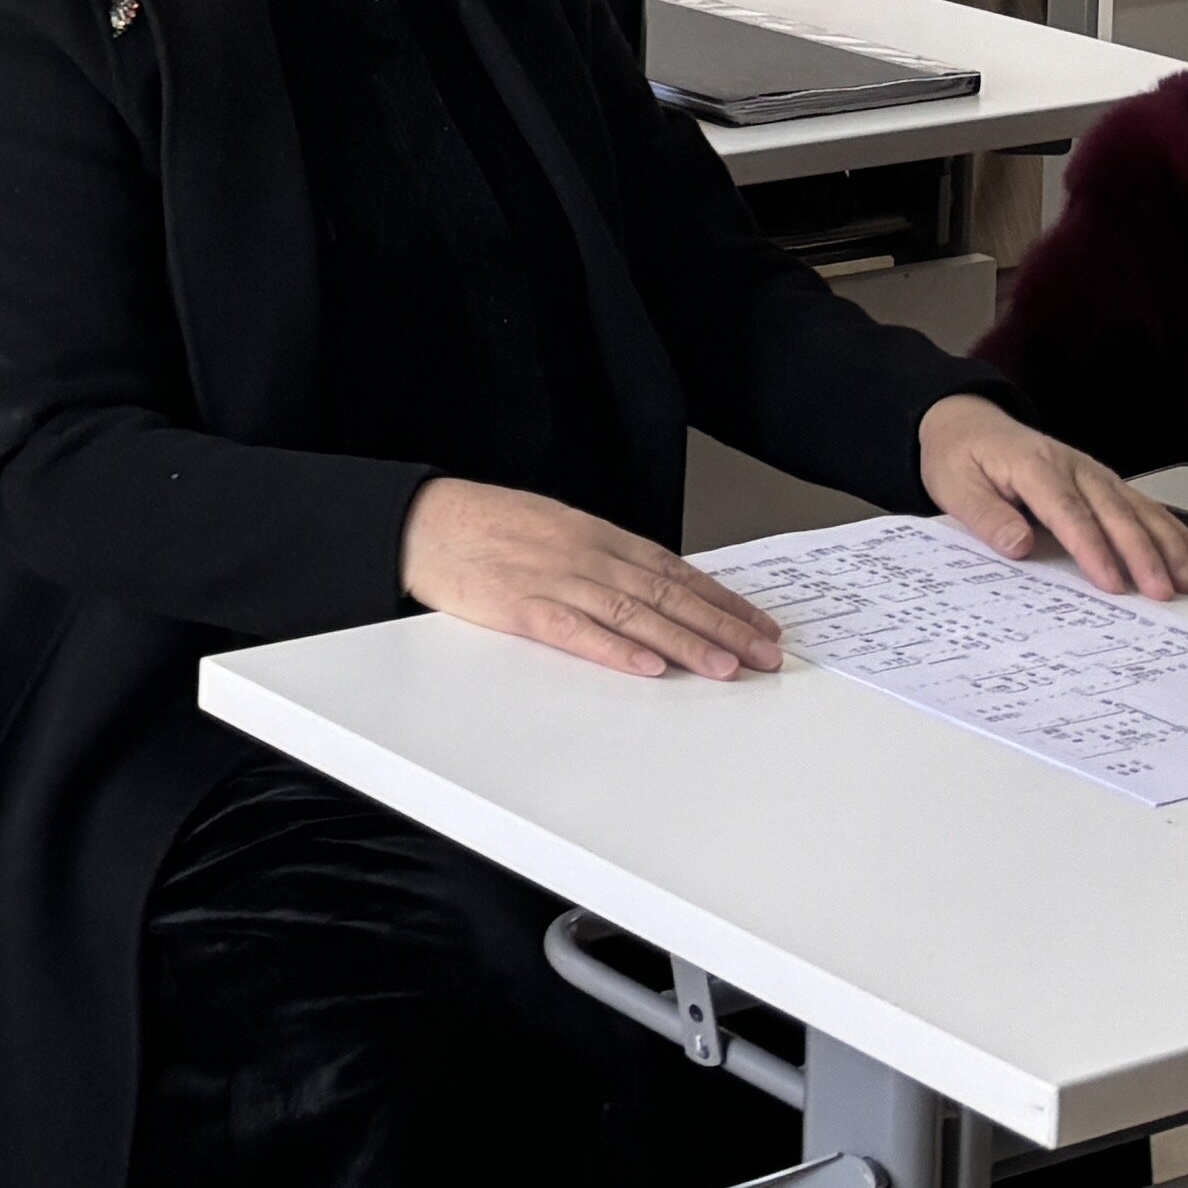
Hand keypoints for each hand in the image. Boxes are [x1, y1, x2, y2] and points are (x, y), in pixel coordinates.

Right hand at [399, 478, 782, 679]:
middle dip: (722, 626)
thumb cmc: (483, 525)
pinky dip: (615, 648)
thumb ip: (601, 557)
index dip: (722, 599)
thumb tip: (652, 584)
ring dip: (685, 642)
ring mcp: (555, 580)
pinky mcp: (521, 607)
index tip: (759, 623)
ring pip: (634, 614)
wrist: (421, 521)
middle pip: (667, 594)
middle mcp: (585, 555)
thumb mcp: (553, 527)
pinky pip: (577, 631)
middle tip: (766, 653)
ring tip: (726, 667)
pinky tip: (647, 665)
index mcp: (595, 535)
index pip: (675, 570)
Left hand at [914, 395, 1187, 598]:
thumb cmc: (959, 457)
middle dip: (1143, 554)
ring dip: (1168, 544)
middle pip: (1114, 513)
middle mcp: (1071, 466)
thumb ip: (985, 516)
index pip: (1068, 513)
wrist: (966, 423)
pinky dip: (1173, 530)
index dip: (1093, 549)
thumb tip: (1017, 545)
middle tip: (1163, 592)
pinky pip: (1143, 505)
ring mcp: (1092, 472)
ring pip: (1138, 509)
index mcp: (1033, 466)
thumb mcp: (954, 485)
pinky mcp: (1103, 481)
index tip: (1112, 583)